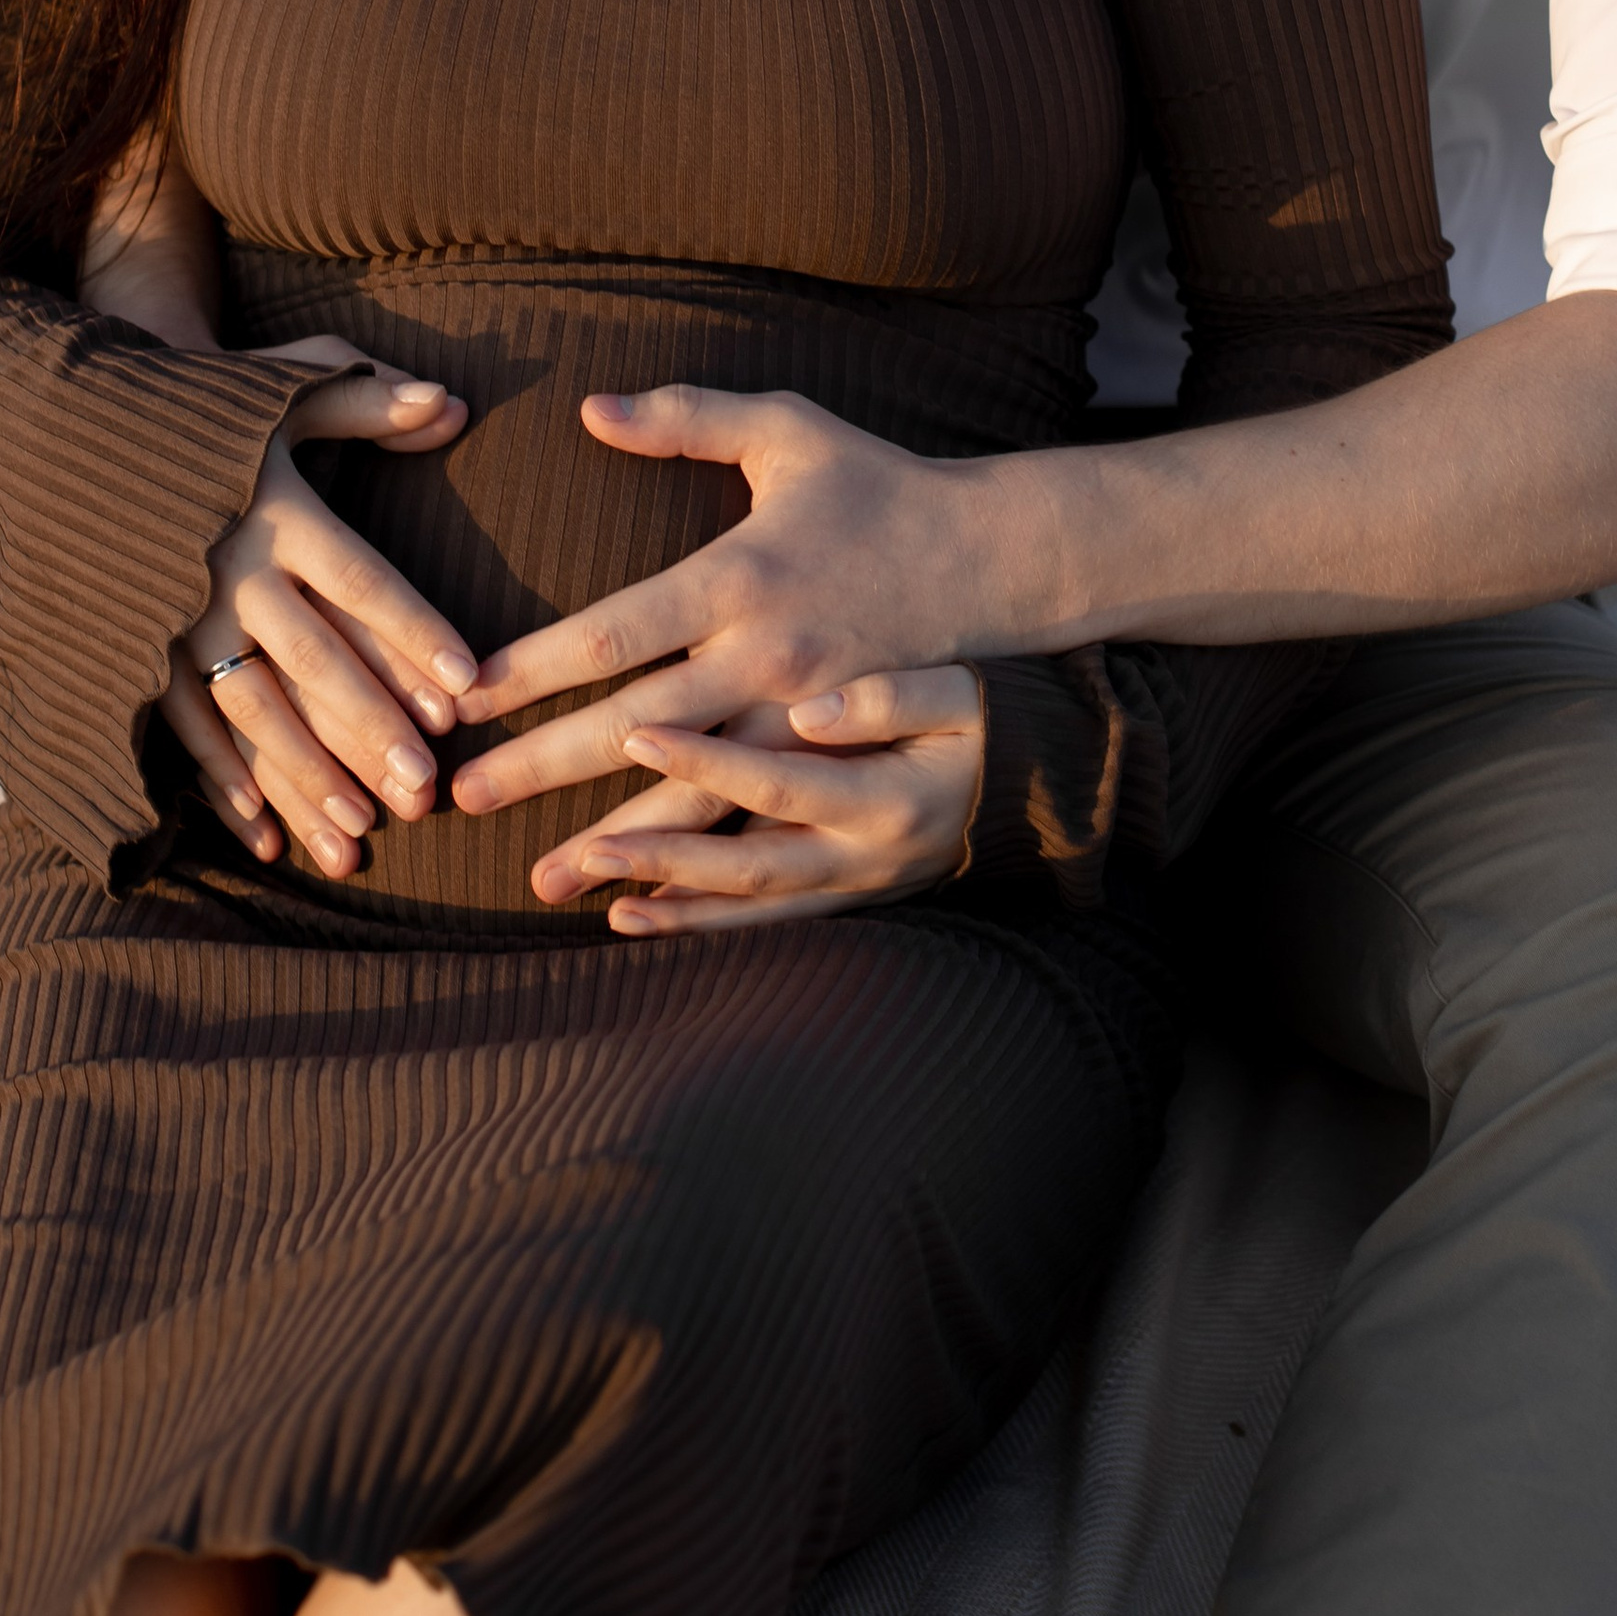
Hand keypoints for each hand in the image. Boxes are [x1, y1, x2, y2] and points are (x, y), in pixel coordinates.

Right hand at [156, 341, 470, 878]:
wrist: (57, 423)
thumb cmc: (195, 408)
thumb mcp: (279, 390)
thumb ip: (367, 401)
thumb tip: (453, 407)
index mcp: (275, 510)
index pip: (360, 581)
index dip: (415, 633)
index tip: (467, 687)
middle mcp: (226, 571)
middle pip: (311, 659)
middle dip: (369, 727)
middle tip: (425, 788)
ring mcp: (173, 619)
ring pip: (250, 710)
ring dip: (304, 776)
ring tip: (358, 833)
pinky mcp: (131, 650)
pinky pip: (179, 727)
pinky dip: (219, 783)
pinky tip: (263, 835)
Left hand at [450, 386, 1064, 820]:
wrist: (989, 557)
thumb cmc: (875, 484)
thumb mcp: (788, 431)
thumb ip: (687, 417)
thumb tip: (591, 408)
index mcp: (742, 577)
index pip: (617, 630)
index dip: (536, 666)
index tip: (466, 696)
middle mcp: (766, 658)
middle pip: (636, 727)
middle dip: (544, 766)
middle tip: (460, 799)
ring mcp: (802, 720)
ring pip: (694, 799)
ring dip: (614, 841)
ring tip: (536, 881)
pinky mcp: (834, 757)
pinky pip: (754, 824)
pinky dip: (694, 864)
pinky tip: (638, 895)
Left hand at [524, 667, 986, 935]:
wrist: (1040, 786)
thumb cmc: (988, 715)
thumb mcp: (961, 692)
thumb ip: (892, 695)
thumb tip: (810, 712)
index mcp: (887, 795)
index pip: (778, 778)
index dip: (704, 760)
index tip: (631, 731)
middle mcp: (863, 856)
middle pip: (746, 863)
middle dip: (657, 855)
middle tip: (575, 849)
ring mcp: (851, 887)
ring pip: (745, 904)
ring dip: (666, 899)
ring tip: (586, 888)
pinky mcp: (842, 898)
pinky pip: (763, 921)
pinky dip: (698, 923)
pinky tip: (632, 914)